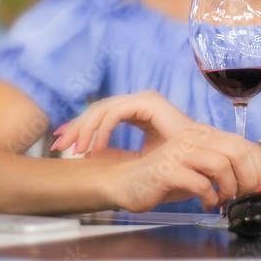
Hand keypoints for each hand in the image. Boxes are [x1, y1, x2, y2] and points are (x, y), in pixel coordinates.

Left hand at [52, 90, 194, 155]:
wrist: (202, 159)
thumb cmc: (177, 161)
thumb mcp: (140, 158)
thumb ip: (119, 154)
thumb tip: (93, 158)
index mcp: (135, 112)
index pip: (100, 115)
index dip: (79, 127)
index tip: (60, 142)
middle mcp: (137, 102)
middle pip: (97, 109)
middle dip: (75, 127)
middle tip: (57, 144)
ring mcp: (143, 99)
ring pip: (102, 109)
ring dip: (85, 129)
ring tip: (75, 149)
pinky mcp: (148, 103)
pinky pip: (116, 113)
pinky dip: (103, 129)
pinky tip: (96, 147)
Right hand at [102, 123, 260, 212]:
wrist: (126, 183)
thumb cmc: (166, 178)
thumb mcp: (201, 171)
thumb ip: (228, 168)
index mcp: (202, 134)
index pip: (243, 145)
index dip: (256, 169)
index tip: (255, 188)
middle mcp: (191, 138)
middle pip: (236, 151)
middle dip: (247, 179)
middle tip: (241, 196)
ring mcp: (179, 152)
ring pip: (221, 165)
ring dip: (228, 188)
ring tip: (221, 199)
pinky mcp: (167, 169)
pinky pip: (200, 183)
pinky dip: (209, 197)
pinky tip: (206, 203)